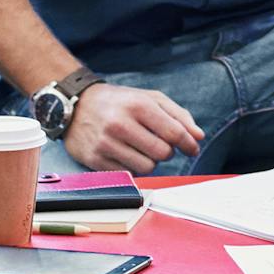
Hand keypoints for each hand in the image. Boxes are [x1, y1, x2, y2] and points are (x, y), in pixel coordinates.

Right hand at [62, 82, 201, 173]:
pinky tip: (124, 153)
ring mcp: (105, 143)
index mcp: (137, 105)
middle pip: (162, 153)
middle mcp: (120, 124)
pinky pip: (128, 174)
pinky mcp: (95, 159)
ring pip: (147, 167)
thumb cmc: (120, 102)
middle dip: (166, 151)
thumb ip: (178, 115)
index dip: (188, 144)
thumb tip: (198, 137)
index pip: (174, 132)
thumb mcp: (149, 98)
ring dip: (150, 161)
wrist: (76, 104)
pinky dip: (132, 167)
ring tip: (140, 148)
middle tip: (158, 143)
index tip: (193, 148)